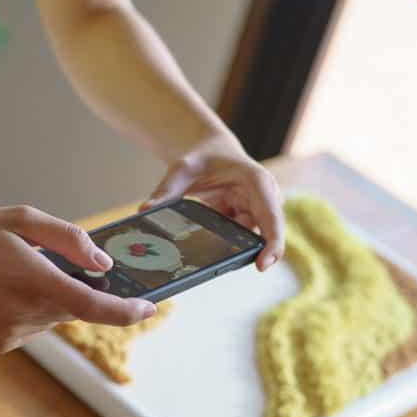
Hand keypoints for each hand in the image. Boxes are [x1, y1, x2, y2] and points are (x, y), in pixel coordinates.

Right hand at [0, 206, 156, 351]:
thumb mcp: (22, 219)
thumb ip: (68, 239)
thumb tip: (102, 263)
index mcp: (34, 281)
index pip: (94, 306)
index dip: (127, 311)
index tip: (150, 308)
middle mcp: (24, 315)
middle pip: (72, 308)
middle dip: (70, 288)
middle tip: (43, 263)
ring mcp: (9, 335)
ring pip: (50, 320)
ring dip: (45, 300)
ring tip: (7, 275)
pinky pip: (29, 330)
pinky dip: (25, 312)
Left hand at [144, 137, 284, 269]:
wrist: (207, 151)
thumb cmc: (200, 157)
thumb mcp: (180, 170)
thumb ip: (165, 191)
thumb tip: (145, 210)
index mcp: (257, 182)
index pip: (272, 217)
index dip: (272, 244)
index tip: (262, 266)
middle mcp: (265, 197)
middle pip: (266, 234)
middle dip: (249, 252)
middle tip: (220, 265)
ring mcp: (258, 210)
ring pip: (250, 239)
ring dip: (230, 245)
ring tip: (204, 242)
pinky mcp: (247, 219)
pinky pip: (240, 239)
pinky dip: (224, 244)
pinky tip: (206, 242)